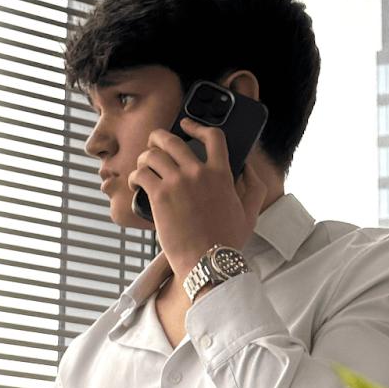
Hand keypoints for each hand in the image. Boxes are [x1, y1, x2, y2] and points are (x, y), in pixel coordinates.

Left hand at [128, 118, 266, 280]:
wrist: (206, 262)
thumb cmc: (226, 242)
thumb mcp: (250, 213)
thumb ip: (253, 187)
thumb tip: (247, 168)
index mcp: (222, 174)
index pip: (212, 136)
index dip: (197, 125)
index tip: (186, 125)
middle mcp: (199, 173)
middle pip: (172, 139)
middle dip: (158, 138)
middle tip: (153, 144)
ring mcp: (178, 182)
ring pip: (152, 154)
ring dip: (144, 158)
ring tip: (142, 168)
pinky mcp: (160, 196)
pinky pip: (141, 174)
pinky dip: (135, 177)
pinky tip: (136, 184)